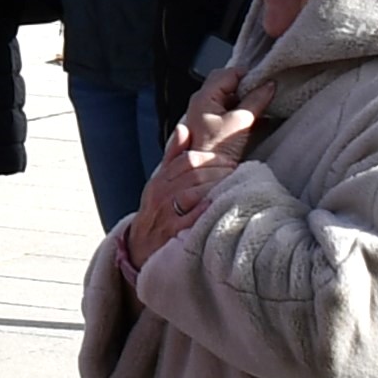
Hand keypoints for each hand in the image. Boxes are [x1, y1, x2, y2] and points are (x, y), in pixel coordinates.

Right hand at [126, 121, 243, 259]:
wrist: (141, 248)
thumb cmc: (157, 214)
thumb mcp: (159, 184)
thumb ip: (172, 157)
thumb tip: (183, 129)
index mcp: (159, 180)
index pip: (186, 159)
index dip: (210, 158)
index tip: (228, 161)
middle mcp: (161, 194)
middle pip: (193, 174)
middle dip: (219, 171)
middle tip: (237, 173)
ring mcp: (166, 214)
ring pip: (193, 192)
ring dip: (217, 186)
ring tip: (234, 186)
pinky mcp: (174, 233)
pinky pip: (193, 217)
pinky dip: (207, 208)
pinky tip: (219, 203)